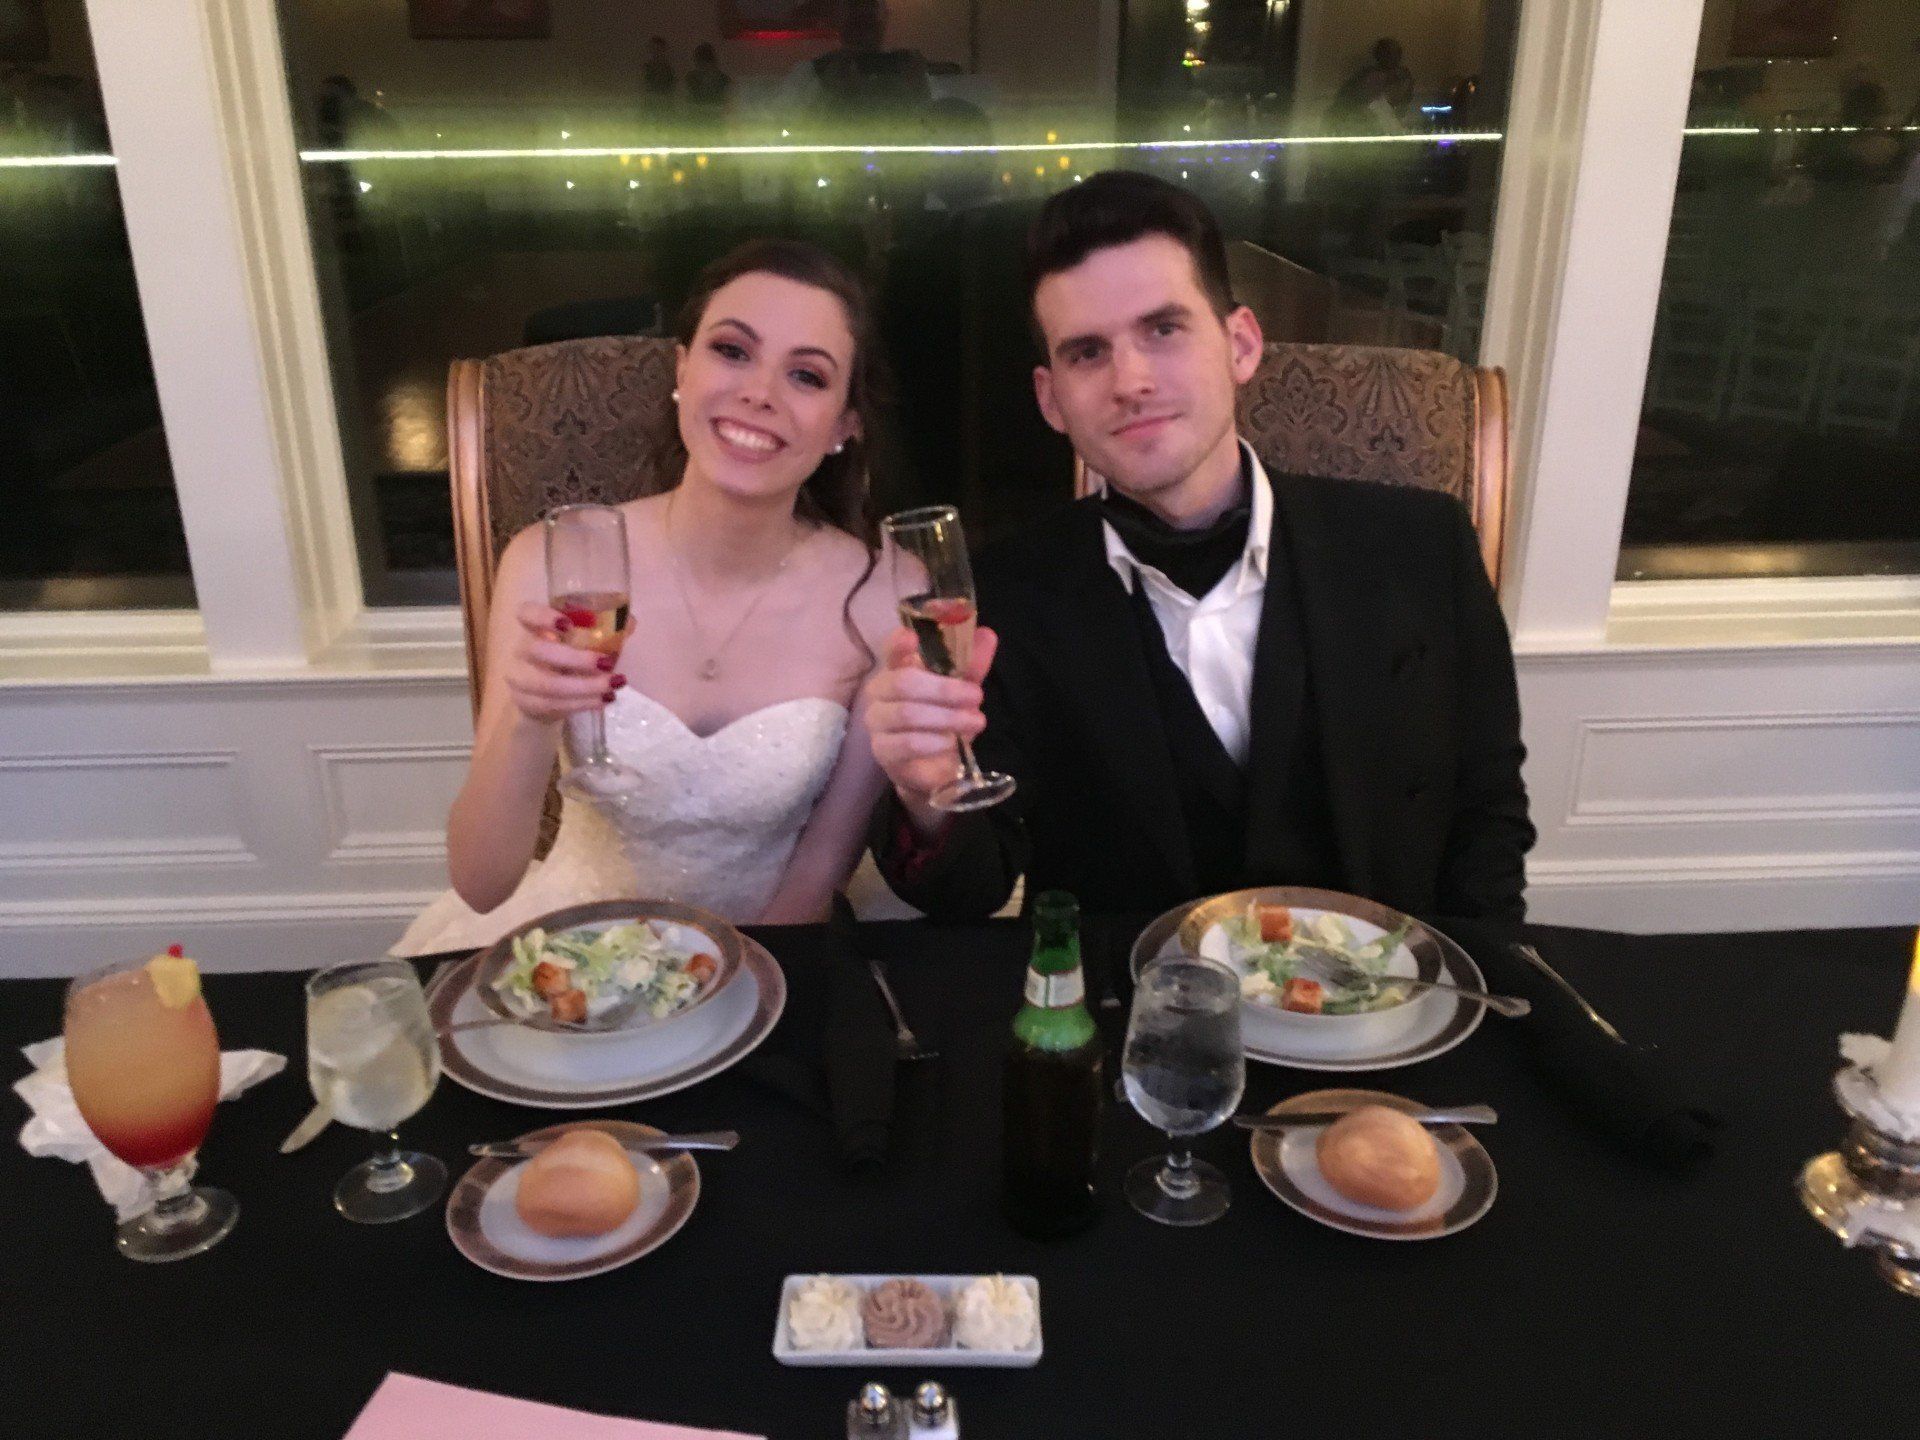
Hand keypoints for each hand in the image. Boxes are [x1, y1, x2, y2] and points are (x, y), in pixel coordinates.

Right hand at [500, 602, 627, 725]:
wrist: (542, 697)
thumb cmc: (566, 659)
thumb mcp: (581, 642)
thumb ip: (603, 630)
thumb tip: (630, 623)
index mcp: (533, 626)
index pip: (526, 613)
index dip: (543, 616)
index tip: (568, 624)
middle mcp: (521, 649)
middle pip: (539, 650)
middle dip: (576, 659)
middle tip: (607, 663)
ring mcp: (519, 678)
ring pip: (548, 684)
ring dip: (584, 687)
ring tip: (612, 687)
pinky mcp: (525, 702)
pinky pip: (552, 705)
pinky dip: (581, 703)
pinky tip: (602, 701)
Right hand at [860, 624, 997, 825]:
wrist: (934, 766)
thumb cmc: (944, 720)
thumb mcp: (963, 690)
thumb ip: (972, 665)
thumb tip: (987, 635)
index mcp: (898, 669)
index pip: (890, 649)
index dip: (898, 643)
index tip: (912, 637)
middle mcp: (881, 691)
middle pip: (903, 682)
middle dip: (945, 689)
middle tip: (977, 696)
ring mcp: (878, 721)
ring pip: (907, 713)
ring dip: (947, 717)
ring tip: (975, 722)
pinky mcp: (883, 750)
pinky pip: (907, 743)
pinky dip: (934, 741)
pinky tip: (951, 742)